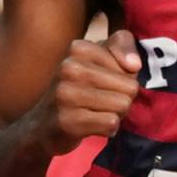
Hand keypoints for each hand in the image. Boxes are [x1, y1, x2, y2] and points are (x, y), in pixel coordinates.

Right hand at [38, 31, 142, 153]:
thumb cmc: (80, 90)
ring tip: (96, 114)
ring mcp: (66, 94)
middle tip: (101, 103)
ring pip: (122, 105)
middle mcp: (69, 67)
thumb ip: (122, 46)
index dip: (125, 79)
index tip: (105, 84)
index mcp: (79, 48)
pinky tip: (92, 127)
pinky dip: (108, 129)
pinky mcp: (68, 121)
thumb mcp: (100, 60)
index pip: (131, 65)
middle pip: (130, 87)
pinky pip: (111, 123)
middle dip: (122, 99)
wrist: (43, 125)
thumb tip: (134, 65)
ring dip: (116, 115)